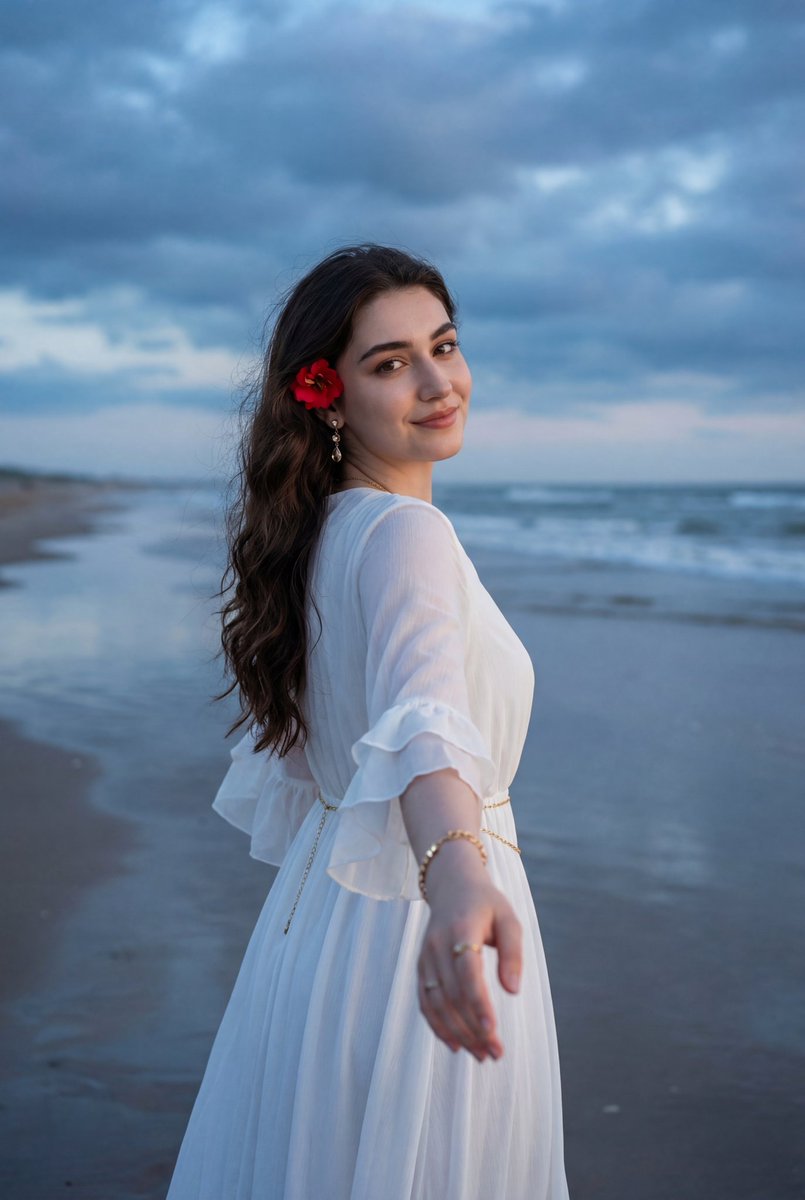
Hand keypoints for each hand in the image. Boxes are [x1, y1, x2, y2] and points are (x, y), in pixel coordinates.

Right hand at [416, 873, 522, 1061]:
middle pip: (453, 995)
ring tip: (481, 1054)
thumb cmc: (486, 904)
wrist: (452, 885)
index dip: (479, 1004)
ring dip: (457, 1033)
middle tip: (495, 1053)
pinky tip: (455, 1045)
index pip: (468, 973)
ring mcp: (426, 957)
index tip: (493, 1032)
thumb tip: (513, 991)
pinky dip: (437, 1026)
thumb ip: (513, 954)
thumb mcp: (509, 919)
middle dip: (473, 1028)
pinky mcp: (421, 966)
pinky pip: (425, 1001)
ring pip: (437, 1003)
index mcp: (462, 930)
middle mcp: (438, 945)